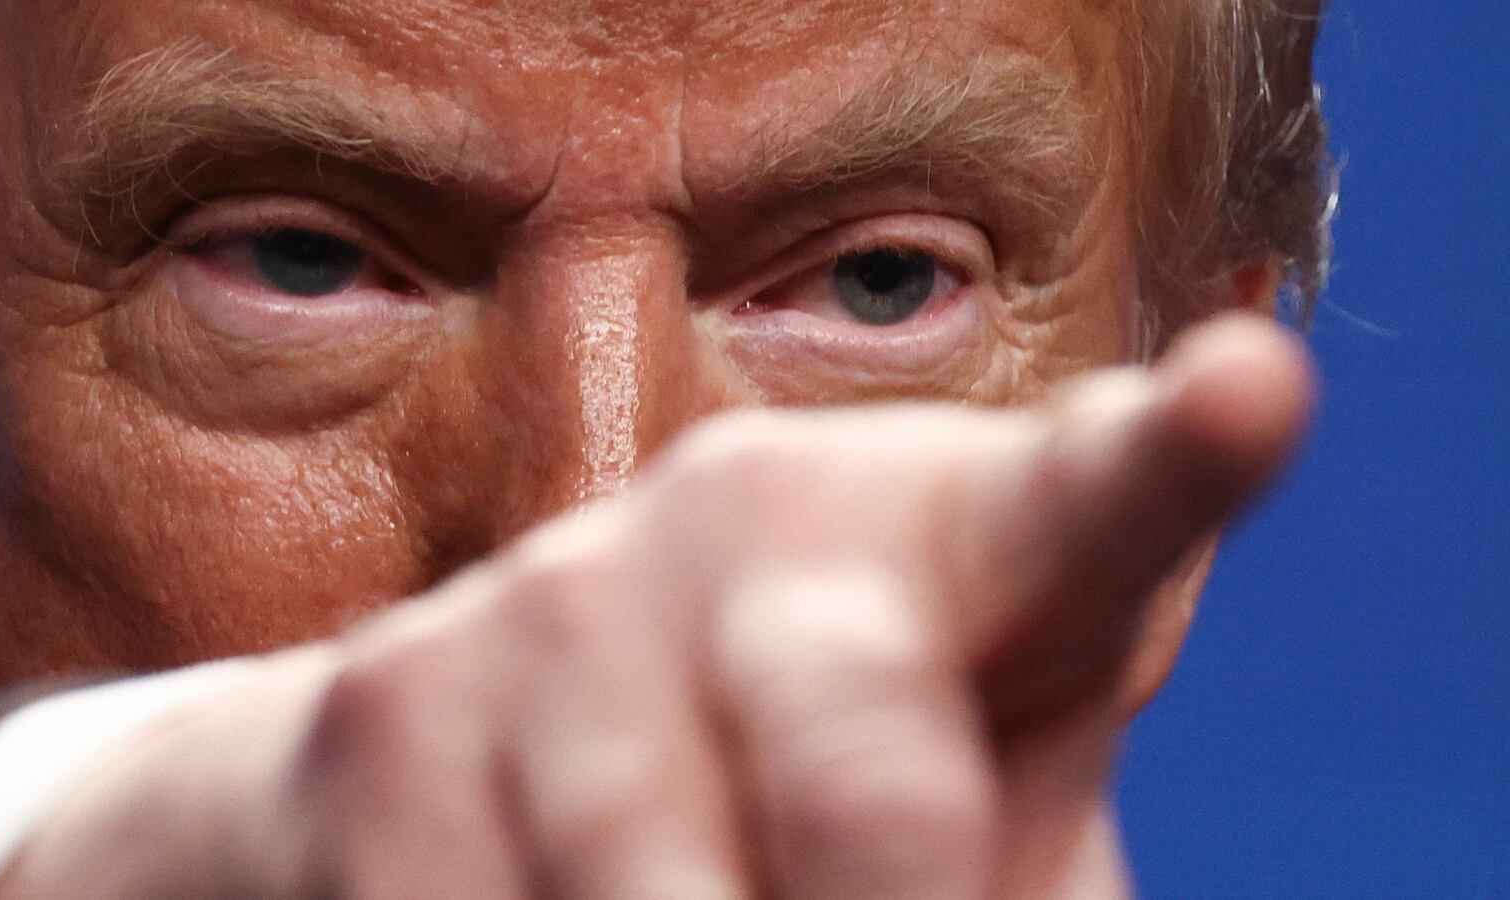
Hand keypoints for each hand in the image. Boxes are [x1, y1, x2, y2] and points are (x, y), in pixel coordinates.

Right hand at [0, 315, 1311, 898]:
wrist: (506, 730)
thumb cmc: (809, 769)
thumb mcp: (964, 800)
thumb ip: (1022, 861)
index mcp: (953, 529)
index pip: (1088, 494)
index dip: (1179, 450)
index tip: (1254, 397)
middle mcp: (755, 515)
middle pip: (868, 791)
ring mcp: (558, 593)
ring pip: (645, 893)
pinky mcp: (388, 699)